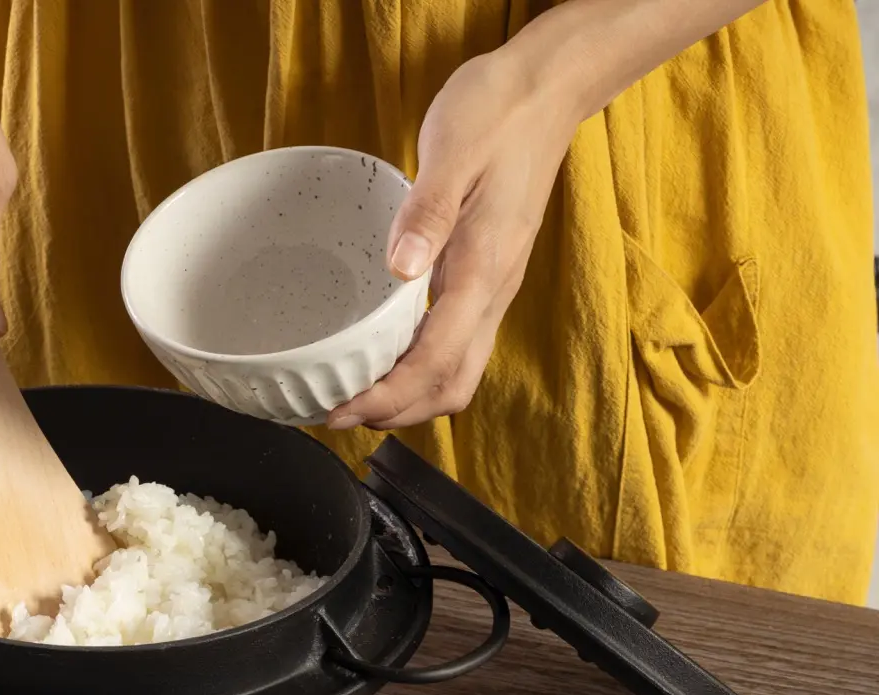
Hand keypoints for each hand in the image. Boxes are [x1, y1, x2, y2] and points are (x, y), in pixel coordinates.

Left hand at [326, 50, 579, 429]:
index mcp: (483, 268)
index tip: (340, 409)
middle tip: (339, 412)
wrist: (546, 90)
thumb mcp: (454, 151)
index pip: (436, 360)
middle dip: (397, 412)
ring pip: (458, 371)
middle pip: (452, 385)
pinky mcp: (486, 275)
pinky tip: (386, 356)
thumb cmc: (498, 113)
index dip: (387, 397)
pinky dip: (420, 367)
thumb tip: (401, 269)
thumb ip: (426, 214)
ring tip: (357, 395)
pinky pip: (457, 342)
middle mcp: (494, 290)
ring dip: (410, 397)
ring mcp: (494, 286)